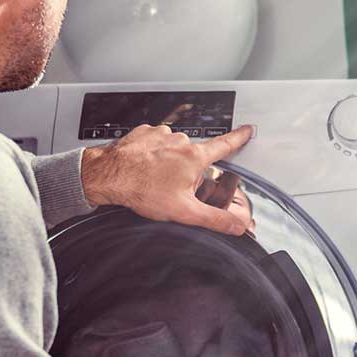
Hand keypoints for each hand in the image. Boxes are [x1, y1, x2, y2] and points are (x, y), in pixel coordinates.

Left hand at [79, 124, 255, 235]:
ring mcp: (160, 134)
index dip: (238, 138)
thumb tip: (236, 226)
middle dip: (186, 171)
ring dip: (166, 162)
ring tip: (153, 179)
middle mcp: (180, 140)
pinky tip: (143, 168)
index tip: (247, 130)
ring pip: (172, 150)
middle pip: (192, 156)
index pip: (224, 146)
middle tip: (171, 187)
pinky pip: (154, 143)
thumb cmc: (142, 190)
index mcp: (193, 157)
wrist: (108, 176)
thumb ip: (214, 219)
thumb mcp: (184, 212)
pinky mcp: (143, 132)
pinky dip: (151, 154)